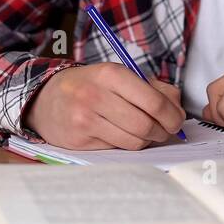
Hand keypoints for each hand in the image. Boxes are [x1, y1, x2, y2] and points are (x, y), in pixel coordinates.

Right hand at [26, 63, 185, 149]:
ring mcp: (85, 120)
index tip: (177, 120)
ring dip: (148, 141)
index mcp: (110, 74)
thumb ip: (153, 87)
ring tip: (147, 133)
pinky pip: (118, 148)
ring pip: (134, 141)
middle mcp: (96, 96)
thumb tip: (178, 108)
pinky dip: (128, 144)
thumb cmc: (90, 85)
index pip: (154, 102)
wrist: (45, 98)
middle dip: (163, 131)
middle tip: (165, 130)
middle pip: (146, 125)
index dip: (173, 115)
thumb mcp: (118, 75)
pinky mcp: (80, 140)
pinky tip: (125, 135)